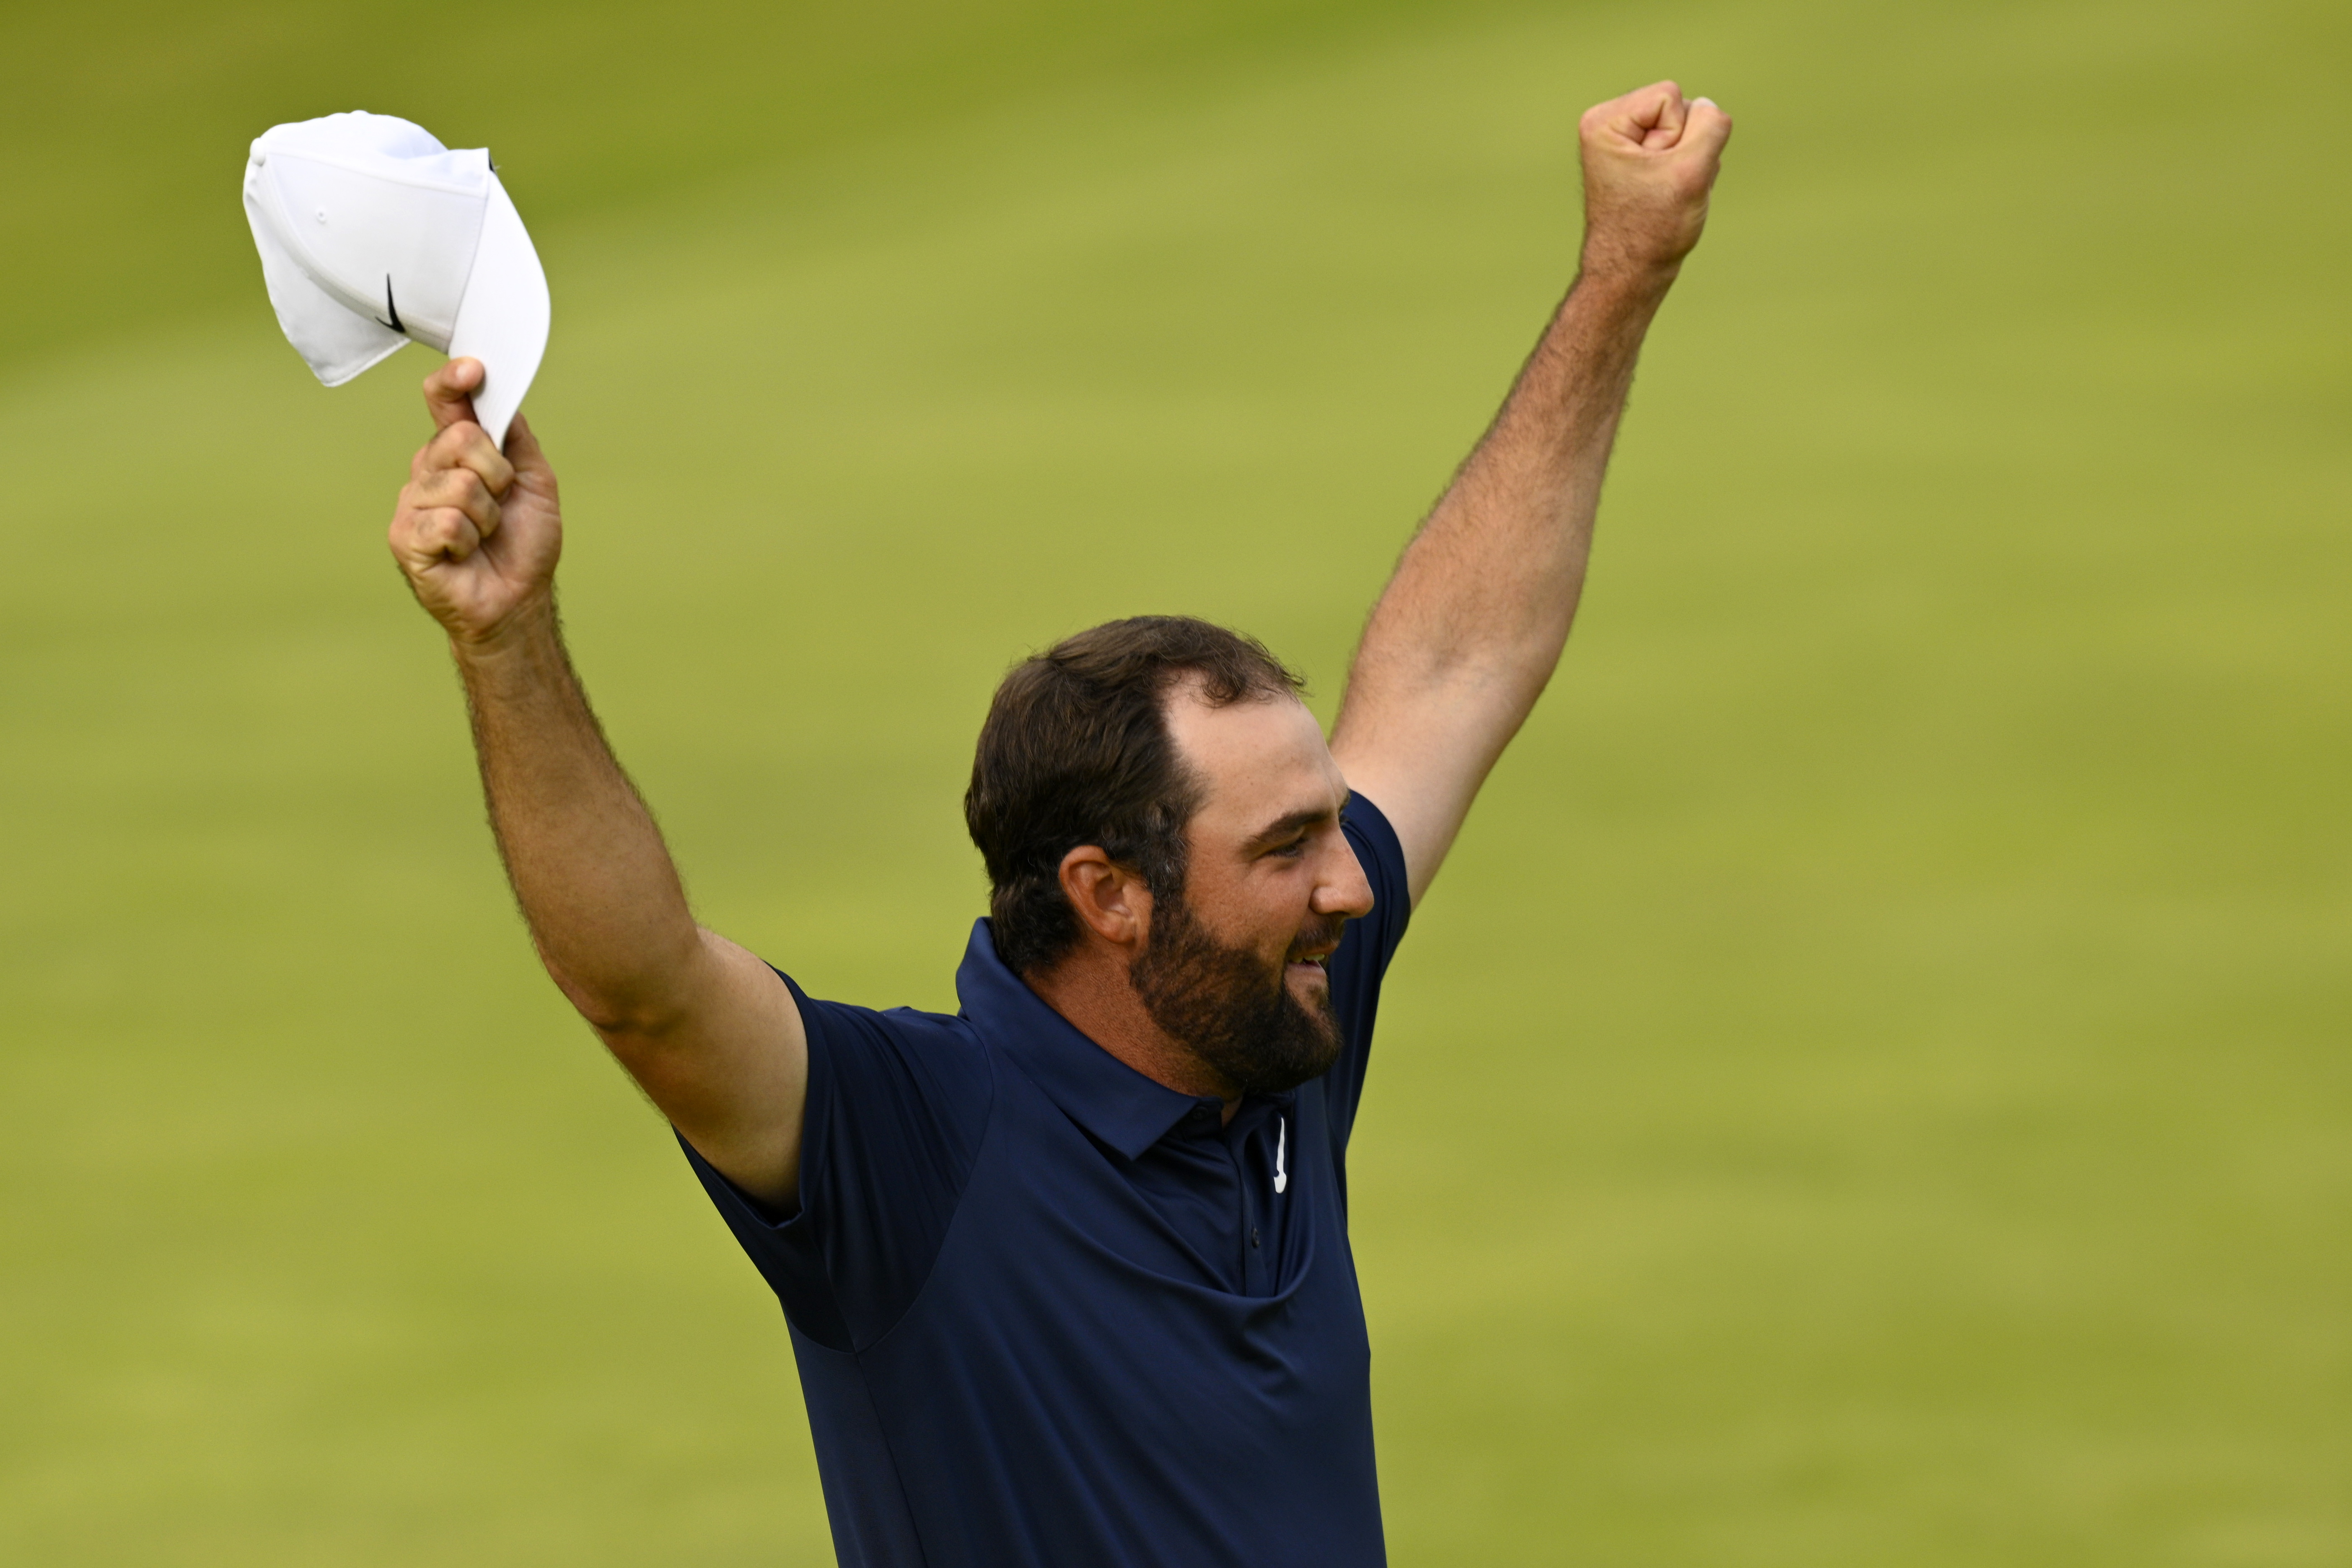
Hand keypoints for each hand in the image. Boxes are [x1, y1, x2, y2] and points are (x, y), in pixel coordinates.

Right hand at [388, 359, 562, 644]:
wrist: (517, 601)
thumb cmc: (523, 546)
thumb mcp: (535, 482)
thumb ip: (517, 439)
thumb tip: (503, 397)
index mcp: (456, 454)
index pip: (444, 402)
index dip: (454, 382)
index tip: (474, 370)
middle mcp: (428, 471)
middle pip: (460, 438)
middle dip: (497, 474)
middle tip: (501, 505)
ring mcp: (412, 504)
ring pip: (459, 484)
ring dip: (488, 516)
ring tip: (484, 535)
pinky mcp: (406, 537)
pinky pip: (446, 521)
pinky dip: (469, 541)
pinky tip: (465, 554)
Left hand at [1577, 81, 1732, 282]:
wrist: (1633, 273)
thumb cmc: (1653, 228)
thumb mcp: (1691, 171)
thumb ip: (1711, 126)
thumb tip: (1709, 106)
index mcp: (1604, 121)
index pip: (1671, 96)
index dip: (1678, 136)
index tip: (1657, 174)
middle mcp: (1609, 126)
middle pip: (1681, 108)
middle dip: (1685, 148)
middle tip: (1663, 186)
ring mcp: (1626, 143)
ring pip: (1688, 130)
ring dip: (1690, 162)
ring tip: (1667, 193)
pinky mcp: (1641, 159)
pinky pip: (1685, 147)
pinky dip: (1688, 171)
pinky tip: (1671, 195)